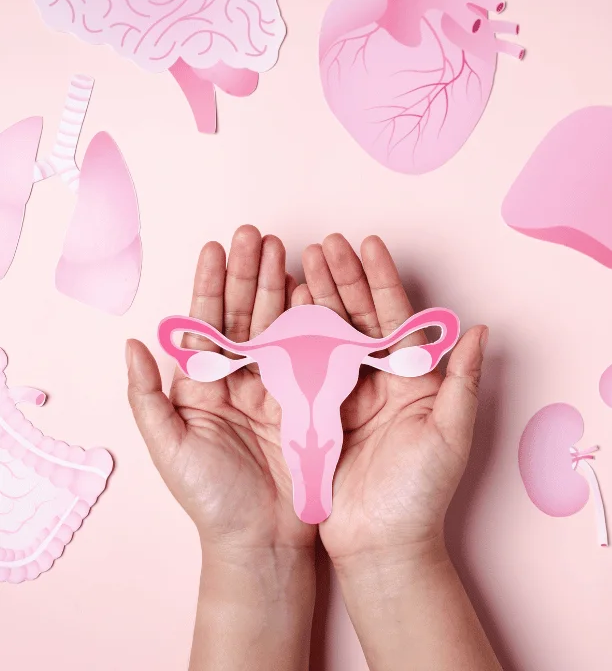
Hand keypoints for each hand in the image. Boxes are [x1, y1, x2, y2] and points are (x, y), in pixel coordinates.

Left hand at [125, 225, 314, 553]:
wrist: (264, 539)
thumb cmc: (211, 500)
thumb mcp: (169, 448)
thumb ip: (147, 397)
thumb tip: (133, 344)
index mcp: (206, 387)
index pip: (208, 323)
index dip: (212, 284)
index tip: (217, 247)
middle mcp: (243, 380)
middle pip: (246, 314)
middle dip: (251, 272)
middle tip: (258, 234)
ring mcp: (280, 387)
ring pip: (281, 325)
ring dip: (283, 286)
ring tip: (288, 250)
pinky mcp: (313, 400)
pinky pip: (314, 352)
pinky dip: (316, 320)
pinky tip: (316, 292)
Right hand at [289, 233, 487, 568]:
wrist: (382, 545)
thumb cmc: (422, 494)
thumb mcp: (450, 433)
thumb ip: (464, 380)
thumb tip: (482, 330)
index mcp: (412, 380)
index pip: (396, 317)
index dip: (381, 280)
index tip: (368, 244)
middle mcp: (378, 383)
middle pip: (358, 318)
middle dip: (342, 278)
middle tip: (323, 242)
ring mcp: (345, 398)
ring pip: (327, 335)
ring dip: (316, 298)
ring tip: (299, 261)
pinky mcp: (316, 418)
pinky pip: (301, 369)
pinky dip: (291, 338)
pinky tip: (280, 309)